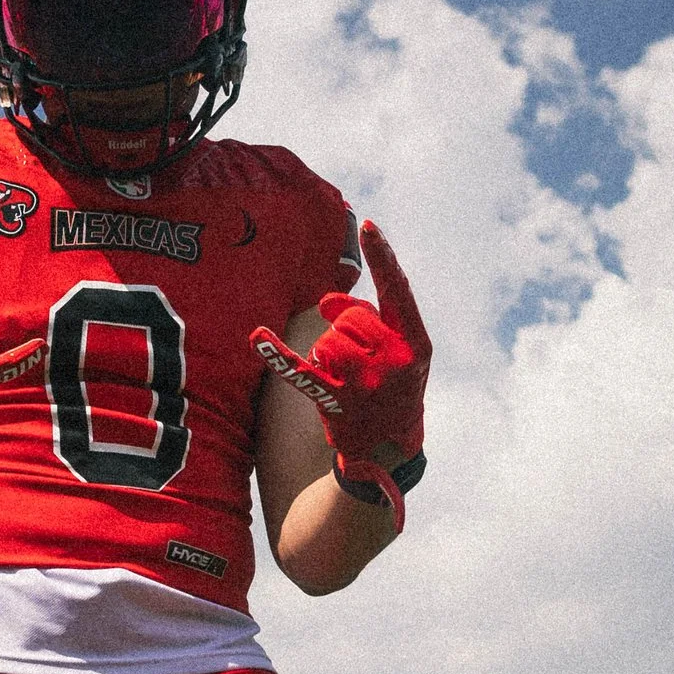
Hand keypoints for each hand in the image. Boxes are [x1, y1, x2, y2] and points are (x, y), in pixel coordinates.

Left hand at [250, 221, 429, 506]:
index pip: (398, 291)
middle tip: (361, 360)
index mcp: (416, 342)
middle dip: (347, 330)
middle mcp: (396, 361)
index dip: (383, 257)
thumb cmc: (393, 387)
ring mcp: (367, 383)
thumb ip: (367, 315)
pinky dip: (277, 353)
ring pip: (328, 339)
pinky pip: (301, 369)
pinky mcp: (337, 401)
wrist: (389, 448)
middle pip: (352, 318)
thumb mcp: (397, 350)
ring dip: (328, 353)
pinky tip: (258, 335)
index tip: (366, 225)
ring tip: (346, 379)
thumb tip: (323, 300)